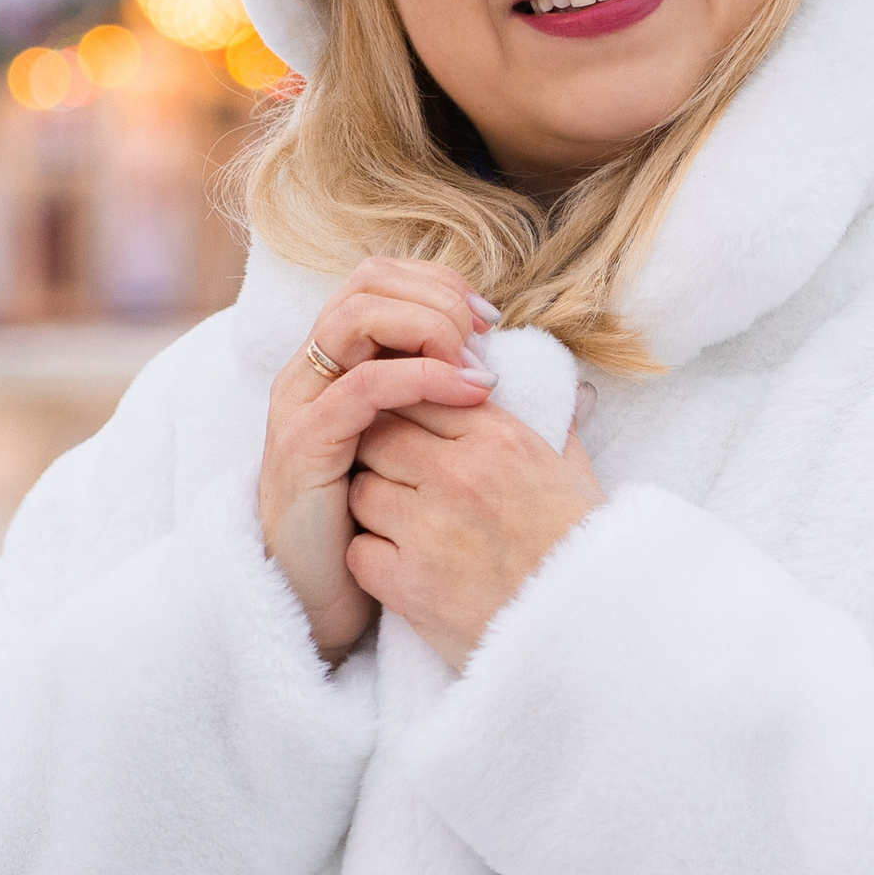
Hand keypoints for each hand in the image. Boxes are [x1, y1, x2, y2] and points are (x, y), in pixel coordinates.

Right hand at [259, 258, 496, 663]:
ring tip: (476, 365)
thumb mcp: (434, 456)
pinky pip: (361, 387)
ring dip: (426, 326)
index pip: (382, 279)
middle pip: (364, 283)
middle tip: (485, 335)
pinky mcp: (305, 445)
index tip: (490, 321)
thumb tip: (570, 392)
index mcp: (341, 364)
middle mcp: (313, 371)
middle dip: (435, 297)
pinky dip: (418, 377)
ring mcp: (303, 404)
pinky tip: (468, 394)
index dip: (439, 284)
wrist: (327, 595)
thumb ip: (477, 411)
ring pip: (355, 319)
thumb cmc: (385, 526)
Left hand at [347, 401, 602, 672]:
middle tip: (400, 482)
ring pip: (361, 491)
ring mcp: (430, 528)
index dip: (411, 414)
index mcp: (503, 440)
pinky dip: (372, 559)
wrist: (591, 635)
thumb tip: (572, 395)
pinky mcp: (409, 583)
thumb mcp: (582, 479)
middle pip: (379, 436)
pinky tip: (401, 568)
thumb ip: (562, 431)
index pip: (423, 394)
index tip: (416, 438)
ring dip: (375, 507)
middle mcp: (461, 474)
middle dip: (382, 455)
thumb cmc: (588, 557)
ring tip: (404, 527)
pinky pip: (359, 550)